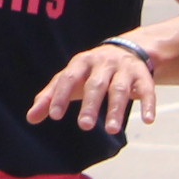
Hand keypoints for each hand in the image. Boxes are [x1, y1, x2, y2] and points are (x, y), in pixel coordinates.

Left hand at [26, 41, 156, 134]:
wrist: (127, 49)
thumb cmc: (90, 72)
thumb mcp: (71, 79)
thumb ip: (51, 97)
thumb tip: (30, 118)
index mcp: (81, 62)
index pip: (68, 78)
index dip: (61, 96)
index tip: (54, 115)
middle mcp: (102, 63)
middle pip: (95, 84)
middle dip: (90, 104)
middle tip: (83, 126)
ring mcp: (124, 69)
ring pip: (119, 89)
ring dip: (116, 109)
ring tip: (111, 130)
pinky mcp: (143, 76)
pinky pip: (147, 90)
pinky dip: (148, 104)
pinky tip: (149, 121)